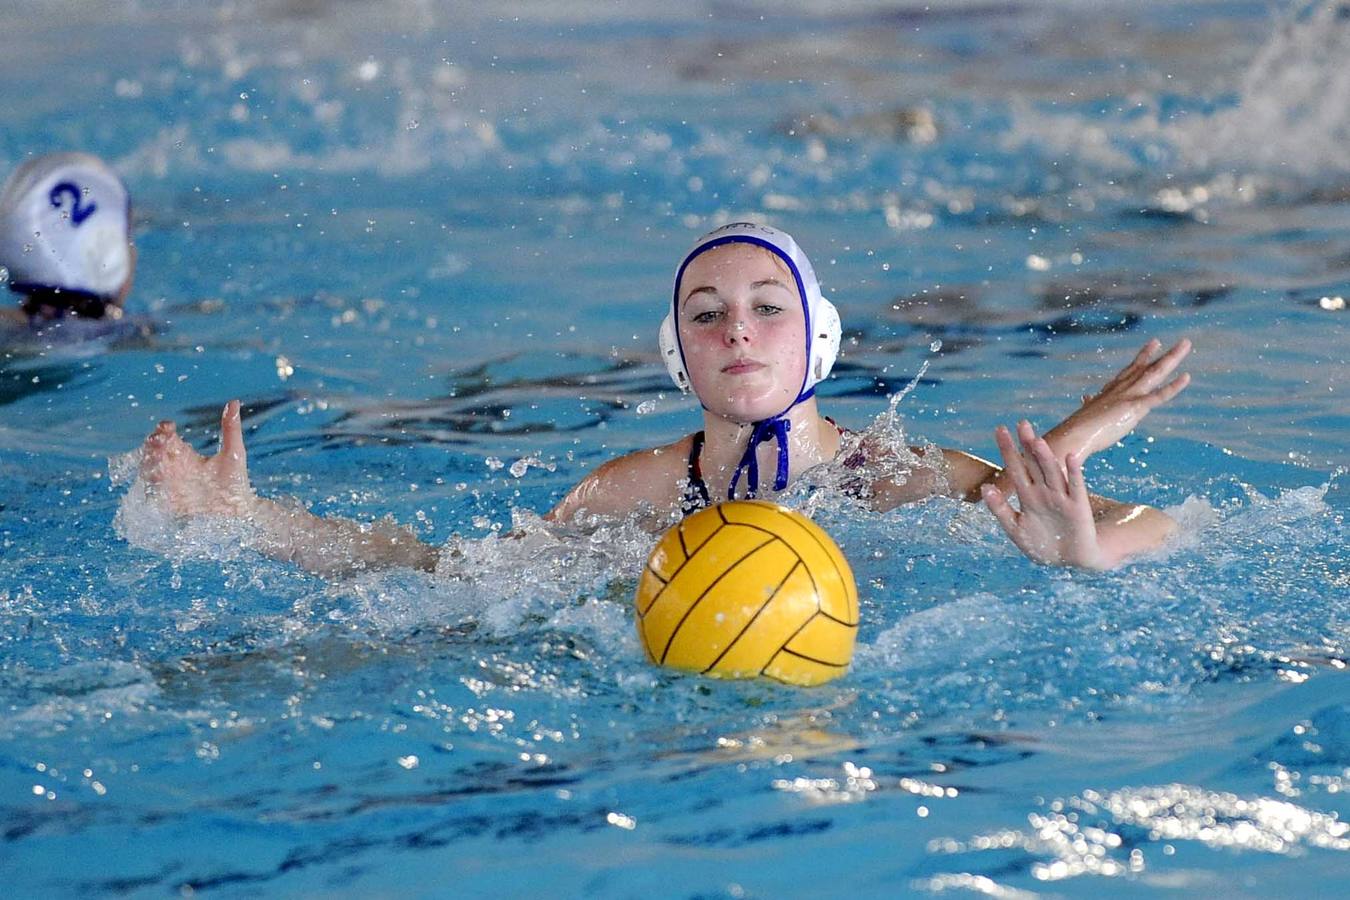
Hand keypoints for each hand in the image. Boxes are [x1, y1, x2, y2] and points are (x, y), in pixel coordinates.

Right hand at [140, 400, 256, 517]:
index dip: (162, 430)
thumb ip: (231, 429)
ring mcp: (169, 488)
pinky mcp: (169, 505)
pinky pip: (152, 496)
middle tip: (159, 440)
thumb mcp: (234, 453)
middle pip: (152, 454)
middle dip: (151, 446)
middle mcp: (173, 470)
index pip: (166, 438)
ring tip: (156, 459)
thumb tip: (234, 402)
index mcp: (185, 456)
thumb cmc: (236, 483)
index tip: (168, 426)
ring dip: (148, 464)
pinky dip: (149, 488)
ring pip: (148, 472)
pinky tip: (155, 481)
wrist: (241, 513)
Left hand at [981, 421, 1110, 569]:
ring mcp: (1061, 497)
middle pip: (1034, 463)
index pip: (1016, 467)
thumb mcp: (1015, 527)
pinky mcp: (1078, 507)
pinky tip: (1070, 458)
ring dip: (1045, 457)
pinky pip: (1075, 487)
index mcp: (1028, 495)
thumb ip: (1000, 508)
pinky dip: (1073, 473)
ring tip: (1037, 441)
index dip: (1008, 449)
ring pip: (1052, 472)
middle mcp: (1044, 491)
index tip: (1000, 430)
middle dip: (1027, 445)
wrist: (1069, 561)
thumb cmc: (1042, 543)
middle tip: (1021, 424)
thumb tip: (986, 487)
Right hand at [1047, 338, 1191, 458]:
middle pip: (1146, 367)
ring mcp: (1129, 396)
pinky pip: (1158, 396)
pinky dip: (1173, 387)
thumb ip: (1091, 403)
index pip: (1130, 370)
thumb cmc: (1078, 429)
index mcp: (1111, 391)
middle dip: (1163, 354)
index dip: (1143, 357)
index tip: (1154, 344)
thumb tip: (1086, 398)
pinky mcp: (1133, 407)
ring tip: (1186, 344)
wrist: (1074, 435)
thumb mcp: (1087, 412)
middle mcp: (1122, 389)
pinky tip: (1186, 377)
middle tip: (1182, 342)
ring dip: (1171, 358)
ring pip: (1155, 373)